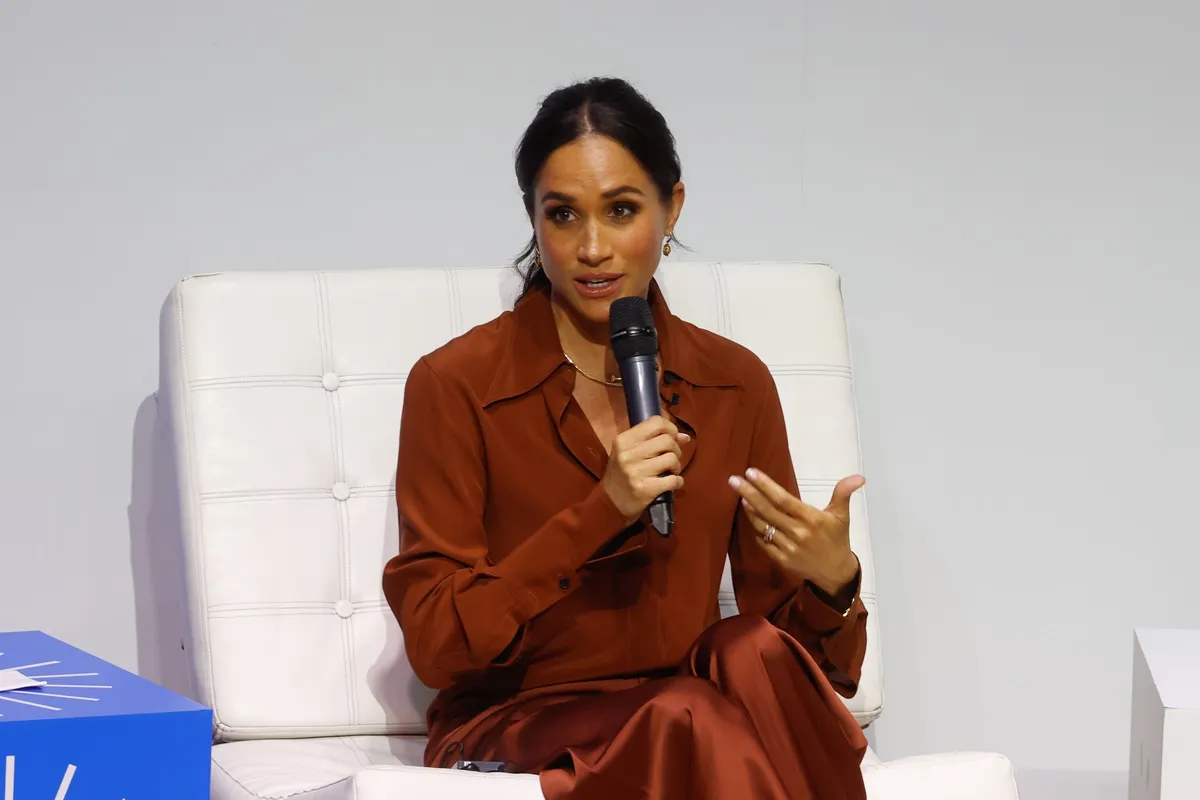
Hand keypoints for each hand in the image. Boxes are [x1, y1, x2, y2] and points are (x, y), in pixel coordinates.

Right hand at [602, 416, 689, 522]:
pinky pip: (673, 480)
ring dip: (676, 467)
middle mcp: (628, 454)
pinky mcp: (645, 489)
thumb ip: (654, 440)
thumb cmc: (621, 474)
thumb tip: (684, 436)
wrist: (609, 503)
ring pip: (672, 459)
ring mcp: (636, 472)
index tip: (672, 437)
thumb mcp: (630, 452)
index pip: (655, 422)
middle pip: (667, 441)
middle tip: (670, 458)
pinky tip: (672, 483)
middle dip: (675, 450)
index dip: (670, 428)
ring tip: (669, 471)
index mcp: (624, 440)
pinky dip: (678, 482)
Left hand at [729, 468, 863, 595]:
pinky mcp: (781, 560)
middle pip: (768, 511)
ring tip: (741, 496)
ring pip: (763, 526)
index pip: (783, 500)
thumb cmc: (837, 540)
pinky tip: (752, 518)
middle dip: (749, 494)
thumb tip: (859, 477)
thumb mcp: (841, 516)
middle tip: (734, 480)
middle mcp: (798, 533)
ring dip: (750, 511)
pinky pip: (764, 542)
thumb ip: (843, 493)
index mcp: (812, 519)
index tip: (751, 472)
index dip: (766, 486)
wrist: (835, 573)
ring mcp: (788, 548)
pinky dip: (757, 530)